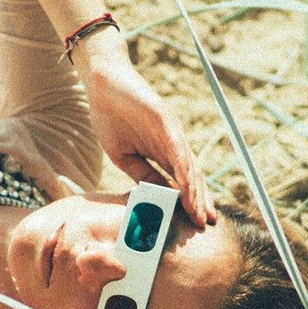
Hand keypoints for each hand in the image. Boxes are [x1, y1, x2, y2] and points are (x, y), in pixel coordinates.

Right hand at [79, 48, 215, 226]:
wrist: (101, 85)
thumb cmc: (110, 118)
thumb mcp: (124, 156)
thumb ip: (142, 174)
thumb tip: (157, 196)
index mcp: (162, 151)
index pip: (182, 180)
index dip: (190, 200)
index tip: (194, 222)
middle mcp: (172, 142)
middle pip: (191, 175)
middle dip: (199, 200)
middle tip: (205, 223)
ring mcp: (170, 130)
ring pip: (188, 165)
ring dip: (195, 190)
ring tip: (199, 211)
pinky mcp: (164, 118)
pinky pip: (176, 148)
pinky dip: (183, 168)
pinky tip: (187, 186)